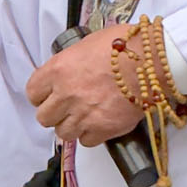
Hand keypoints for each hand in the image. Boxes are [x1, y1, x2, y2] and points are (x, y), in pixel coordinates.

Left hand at [25, 28, 141, 145]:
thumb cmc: (126, 46)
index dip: (41, 95)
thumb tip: (67, 73)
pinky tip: (99, 122)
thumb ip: (71, 63)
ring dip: (71, 126)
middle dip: (55, 113)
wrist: (154, 61)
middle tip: (67, 107)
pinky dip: (91, 135)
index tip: (49, 95)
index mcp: (59, 70)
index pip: (33, 93)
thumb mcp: (88, 44)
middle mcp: (67, 94)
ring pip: (63, 133)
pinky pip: (86, 141)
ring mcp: (84, 114)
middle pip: (44, 117)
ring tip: (84, 116)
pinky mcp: (103, 129)